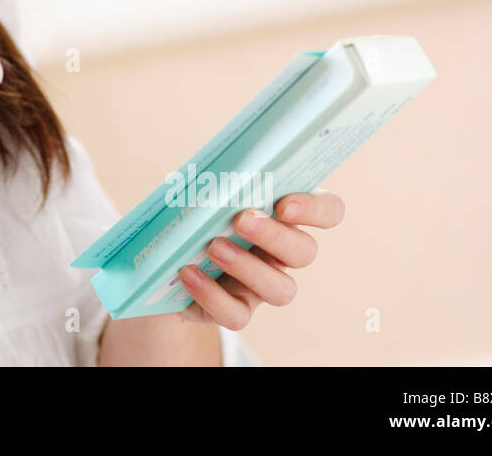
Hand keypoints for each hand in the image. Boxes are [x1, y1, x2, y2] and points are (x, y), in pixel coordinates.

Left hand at [175, 189, 345, 329]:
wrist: (163, 265)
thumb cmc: (190, 216)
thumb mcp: (197, 192)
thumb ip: (208, 181)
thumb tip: (202, 177)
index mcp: (283, 217)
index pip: (328, 211)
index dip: (316, 209)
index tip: (285, 204)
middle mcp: (281, 254)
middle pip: (305, 252)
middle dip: (274, 235)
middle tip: (241, 219)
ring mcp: (262, 287)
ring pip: (281, 289)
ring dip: (247, 267)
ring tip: (213, 247)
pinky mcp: (236, 311)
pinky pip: (237, 314)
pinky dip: (212, 294)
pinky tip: (188, 273)